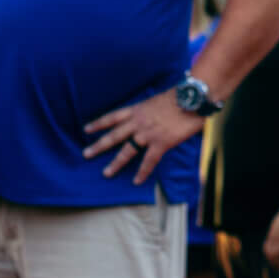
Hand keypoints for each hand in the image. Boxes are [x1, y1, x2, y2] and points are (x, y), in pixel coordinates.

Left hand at [83, 93, 200, 184]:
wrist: (192, 99)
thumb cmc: (179, 96)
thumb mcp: (156, 100)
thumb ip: (148, 110)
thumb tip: (147, 116)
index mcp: (137, 110)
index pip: (112, 117)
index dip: (98, 123)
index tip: (86, 129)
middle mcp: (138, 122)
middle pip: (114, 135)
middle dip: (99, 145)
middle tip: (86, 154)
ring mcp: (148, 133)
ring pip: (127, 150)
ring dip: (116, 162)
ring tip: (106, 173)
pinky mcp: (161, 143)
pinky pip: (149, 161)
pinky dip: (142, 172)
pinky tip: (136, 181)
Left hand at [264, 206, 278, 268]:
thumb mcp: (278, 222)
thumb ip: (276, 229)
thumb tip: (277, 231)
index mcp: (271, 234)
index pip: (266, 249)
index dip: (269, 257)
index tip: (273, 263)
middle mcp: (273, 238)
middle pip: (270, 255)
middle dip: (273, 264)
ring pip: (276, 255)